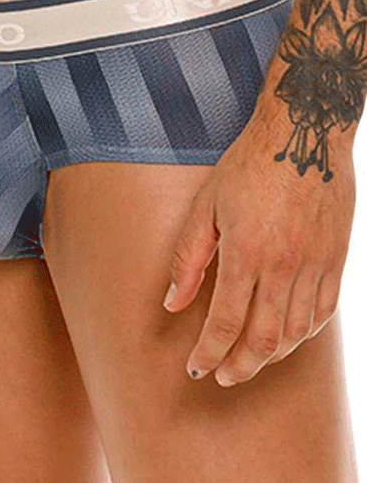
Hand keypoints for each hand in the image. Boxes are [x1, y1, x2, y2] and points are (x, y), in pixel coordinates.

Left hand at [162, 93, 355, 387]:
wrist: (304, 130)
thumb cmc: (248, 164)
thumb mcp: (206, 204)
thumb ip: (189, 258)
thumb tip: (172, 304)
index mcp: (246, 252)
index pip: (224, 324)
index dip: (208, 355)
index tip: (197, 369)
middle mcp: (284, 265)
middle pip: (263, 341)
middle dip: (239, 367)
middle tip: (222, 376)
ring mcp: (315, 263)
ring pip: (296, 333)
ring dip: (271, 356)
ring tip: (251, 359)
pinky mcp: (336, 257)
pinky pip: (323, 312)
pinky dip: (303, 333)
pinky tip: (287, 335)